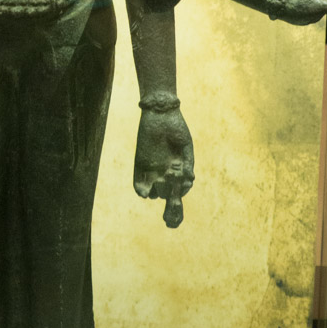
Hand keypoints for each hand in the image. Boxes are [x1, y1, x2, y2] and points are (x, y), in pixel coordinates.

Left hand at [134, 105, 193, 228]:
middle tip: (171, 213)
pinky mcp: (139, 165)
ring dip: (158, 193)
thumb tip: (188, 181)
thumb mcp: (186, 148)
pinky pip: (138, 183)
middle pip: (166, 197)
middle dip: (170, 207)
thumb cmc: (177, 129)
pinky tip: (145, 192)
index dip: (179, 204)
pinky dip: (141, 189)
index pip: (179, 194)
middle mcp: (165, 174)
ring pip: (154, 192)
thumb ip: (187, 165)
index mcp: (178, 172)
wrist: (161, 114)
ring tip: (163, 183)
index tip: (180, 209)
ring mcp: (152, 171)